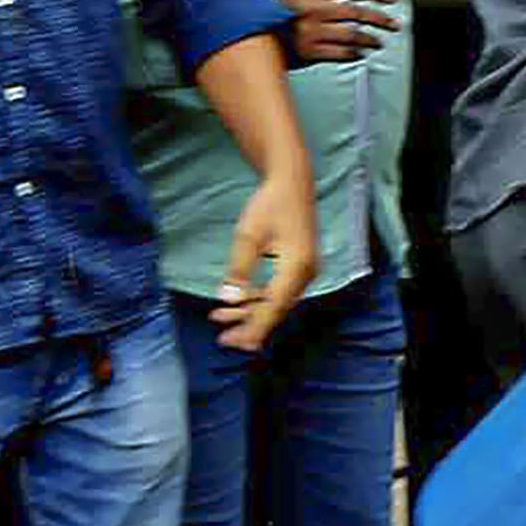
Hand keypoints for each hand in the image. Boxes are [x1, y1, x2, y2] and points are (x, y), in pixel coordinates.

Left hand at [213, 169, 314, 352]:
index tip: (234, 343)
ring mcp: (304, 272)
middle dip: (249, 325)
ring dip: (250, 313)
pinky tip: (238, 302)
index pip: (273, 307)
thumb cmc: (270, 204)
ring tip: (220, 319)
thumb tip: (229, 299)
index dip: (253, 328)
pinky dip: (258, 300)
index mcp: (296, 268)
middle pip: (276, 310)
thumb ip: (239, 269)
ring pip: (276, 303)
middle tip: (223, 340)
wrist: (292, 183)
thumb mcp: (248, 234)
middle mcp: (305, 275)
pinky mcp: (299, 268)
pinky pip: (279, 292)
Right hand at [280, 0, 398, 63]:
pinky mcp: (308, 51)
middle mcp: (312, 8)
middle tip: (394, 24)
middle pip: (356, 12)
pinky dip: (354, 54)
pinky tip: (361, 53)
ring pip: (352, 35)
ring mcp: (310, 31)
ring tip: (379, 42)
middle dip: (380, 18)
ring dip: (370, 40)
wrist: (255, 27)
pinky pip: (340, 53)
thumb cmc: (284, 4)